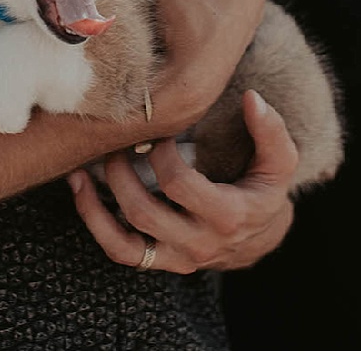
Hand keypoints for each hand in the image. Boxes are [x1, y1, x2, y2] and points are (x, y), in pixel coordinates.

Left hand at [69, 89, 298, 272]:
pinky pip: (120, 251)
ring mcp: (176, 256)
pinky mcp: (160, 261)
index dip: (162, 154)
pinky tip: (81, 193)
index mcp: (227, 216)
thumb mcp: (280, 163)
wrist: (261, 237)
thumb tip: (252, 99)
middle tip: (117, 143)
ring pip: (124, 240)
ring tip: (84, 168)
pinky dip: (95, 224)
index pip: (178, 185)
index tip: (161, 132)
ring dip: (96, 202)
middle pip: (143, 212)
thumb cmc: (265, 190)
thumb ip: (271, 131)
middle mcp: (199, 243)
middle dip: (121, 173)